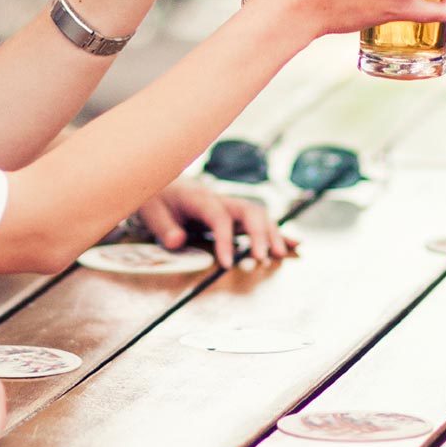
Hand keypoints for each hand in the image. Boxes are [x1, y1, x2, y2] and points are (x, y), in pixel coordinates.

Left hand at [131, 176, 294, 267]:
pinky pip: (259, 222)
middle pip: (248, 211)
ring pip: (258, 215)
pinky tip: (294, 245)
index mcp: (199, 198)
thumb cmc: (157, 198)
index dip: (224, 240)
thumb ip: (163, 227)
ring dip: (271, 234)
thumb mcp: (151, 211)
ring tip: (280, 256)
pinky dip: (277, 233)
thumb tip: (178, 241)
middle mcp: (220, 199)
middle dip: (258, 234)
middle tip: (261, 259)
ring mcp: (230, 206)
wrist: (161, 182)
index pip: (218, 217)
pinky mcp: (234, 214)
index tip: (227, 264)